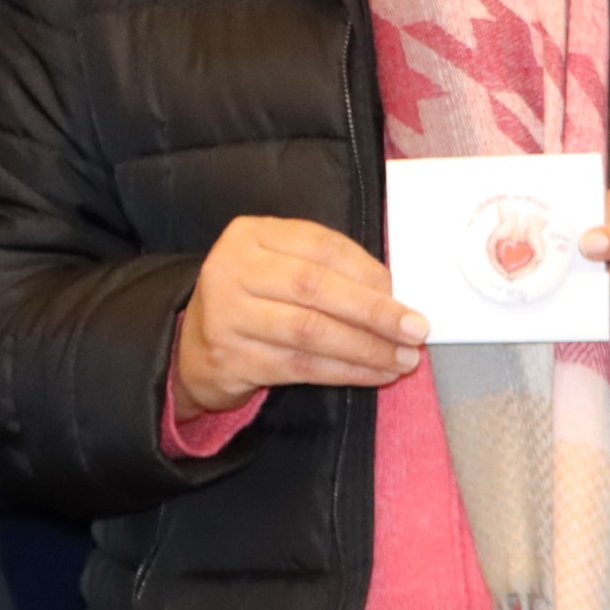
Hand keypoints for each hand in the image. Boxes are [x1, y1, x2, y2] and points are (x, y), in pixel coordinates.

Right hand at [171, 216, 424, 415]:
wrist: (193, 349)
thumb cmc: (254, 301)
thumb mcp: (279, 267)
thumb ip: (326, 270)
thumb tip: (392, 295)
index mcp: (251, 235)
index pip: (319, 245)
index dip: (366, 270)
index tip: (403, 293)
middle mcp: (233, 269)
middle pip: (315, 287)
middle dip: (374, 311)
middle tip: (416, 329)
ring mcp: (227, 316)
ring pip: (310, 332)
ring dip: (366, 348)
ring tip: (403, 359)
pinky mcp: (232, 359)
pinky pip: (301, 366)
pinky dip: (346, 372)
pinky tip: (375, 374)